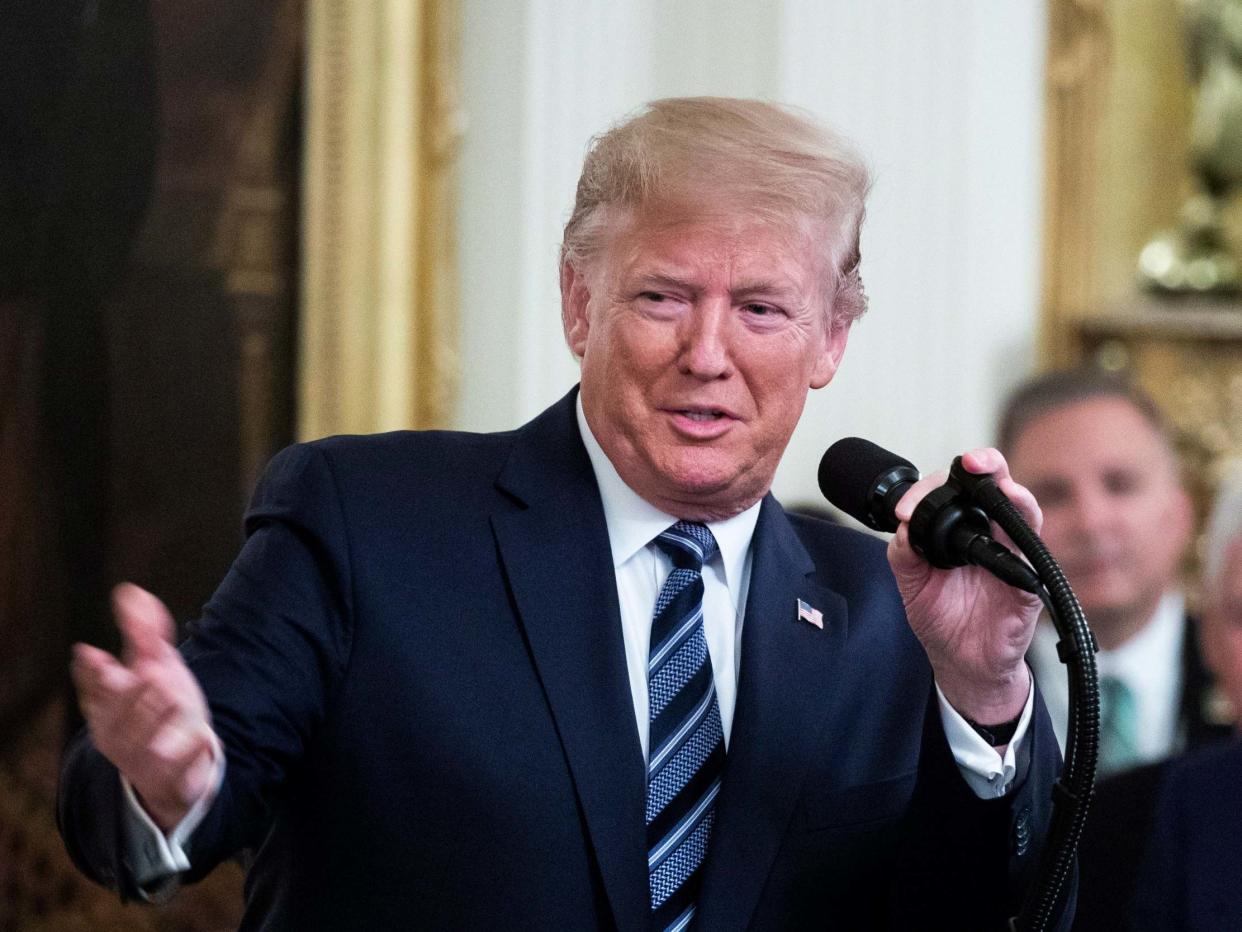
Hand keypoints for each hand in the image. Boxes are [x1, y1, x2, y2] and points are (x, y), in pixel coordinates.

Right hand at [71, 583, 218, 831]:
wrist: (176, 771)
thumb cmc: (159, 709)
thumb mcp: (154, 669)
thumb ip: (143, 633)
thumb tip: (129, 591)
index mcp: (108, 706)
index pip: (93, 690)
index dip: (91, 674)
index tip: (92, 654)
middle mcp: (119, 733)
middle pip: (117, 717)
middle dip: (128, 697)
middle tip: (148, 675)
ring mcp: (144, 759)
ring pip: (143, 744)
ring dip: (157, 721)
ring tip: (173, 699)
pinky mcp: (171, 779)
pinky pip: (177, 772)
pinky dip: (189, 756)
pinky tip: (203, 739)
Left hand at [887, 448, 1042, 723]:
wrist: (961, 663)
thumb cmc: (941, 618)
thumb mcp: (912, 585)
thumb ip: (905, 556)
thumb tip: (902, 528)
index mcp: (960, 529)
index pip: (954, 490)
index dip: (932, 488)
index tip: (906, 509)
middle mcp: (989, 535)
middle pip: (996, 486)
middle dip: (986, 465)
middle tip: (970, 463)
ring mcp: (1012, 556)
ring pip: (1023, 512)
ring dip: (1013, 494)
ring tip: (999, 486)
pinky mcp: (1028, 584)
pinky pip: (1035, 558)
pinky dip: (1025, 543)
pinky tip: (1013, 536)